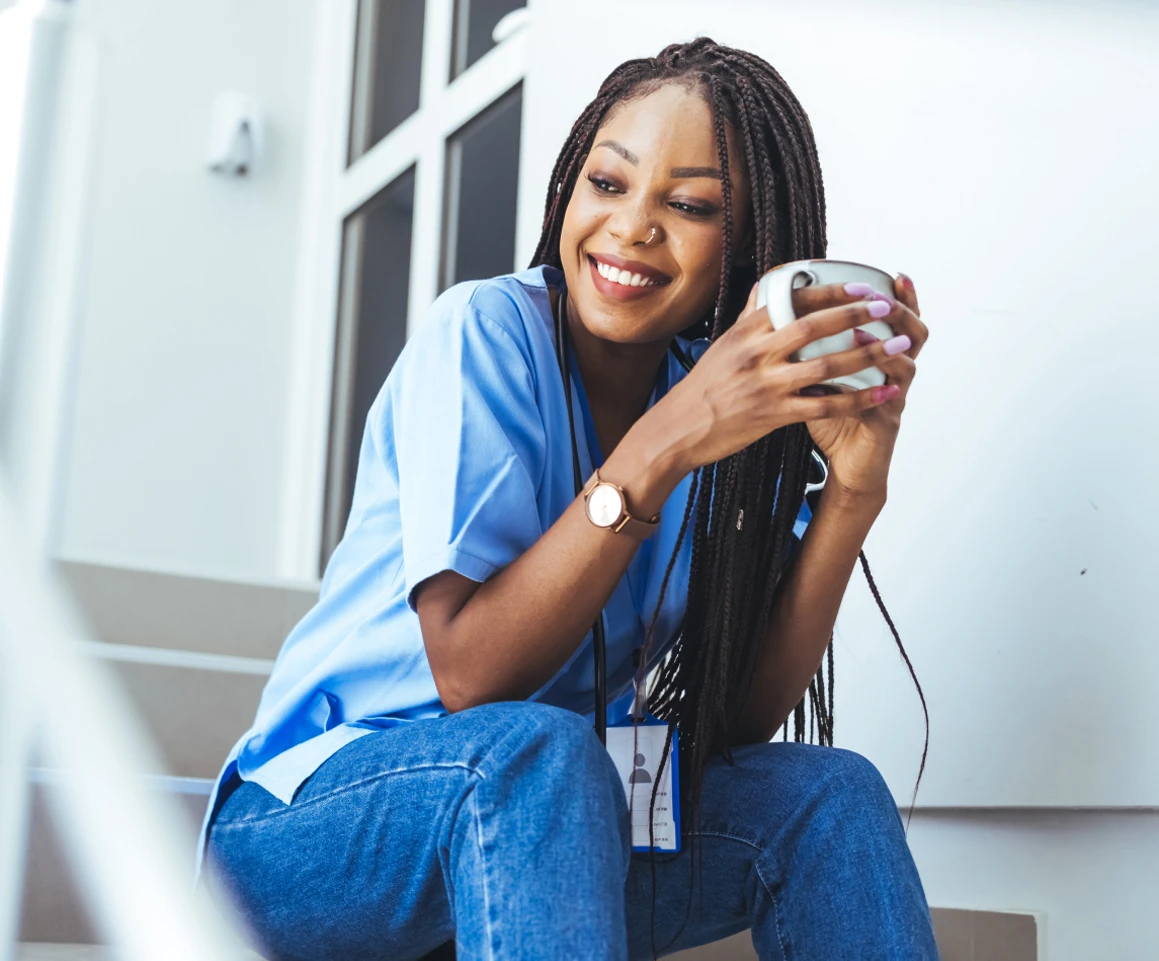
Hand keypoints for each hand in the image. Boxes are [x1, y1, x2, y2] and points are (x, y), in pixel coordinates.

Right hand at [656, 278, 923, 473]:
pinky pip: (824, 406)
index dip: (832, 292)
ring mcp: (765, 385)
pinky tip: (882, 394)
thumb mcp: (723, 344)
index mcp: (747, 331)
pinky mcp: (772, 415)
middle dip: (855, 316)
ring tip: (898, 348)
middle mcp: (756, 353)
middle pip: (814, 328)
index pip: (795, 302)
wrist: (678, 429)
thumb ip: (751, 315)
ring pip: (825, 365)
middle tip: (887, 308)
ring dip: (867, 356)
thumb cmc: (703, 386)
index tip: (862, 286)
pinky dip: (857, 400)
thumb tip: (767, 284)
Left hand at [798, 275, 927, 497]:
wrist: (842, 465)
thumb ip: (809, 350)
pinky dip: (875, 385)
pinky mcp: (885, 422)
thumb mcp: (818, 377)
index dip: (902, 298)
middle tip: (884, 295)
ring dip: (890, 343)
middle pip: (914, 334)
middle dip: (903, 311)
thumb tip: (780, 317)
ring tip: (870, 325)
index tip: (896, 275)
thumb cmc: (828, 418)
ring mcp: (893, 398)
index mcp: (878, 359)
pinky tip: (859, 373)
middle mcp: (893, 374)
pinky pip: (887, 400)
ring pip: (907, 364)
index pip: (897, 322)